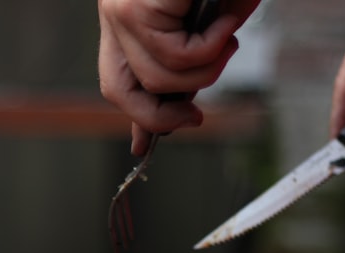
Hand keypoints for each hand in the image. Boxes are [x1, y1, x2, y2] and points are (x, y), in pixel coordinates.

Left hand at [97, 0, 260, 154]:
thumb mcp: (207, 22)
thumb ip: (189, 61)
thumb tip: (179, 113)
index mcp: (126, 18)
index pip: (116, 82)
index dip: (135, 117)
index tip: (143, 147)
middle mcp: (116, 13)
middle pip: (123, 92)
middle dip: (167, 113)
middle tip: (197, 116)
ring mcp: (122, 9)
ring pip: (157, 80)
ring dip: (206, 69)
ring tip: (228, 36)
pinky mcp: (139, 7)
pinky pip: (177, 57)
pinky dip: (212, 47)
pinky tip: (227, 20)